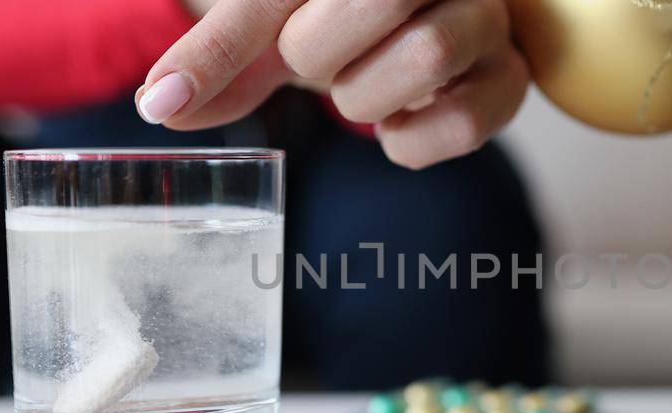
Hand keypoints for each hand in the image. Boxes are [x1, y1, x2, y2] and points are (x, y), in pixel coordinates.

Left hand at [138, 0, 528, 169]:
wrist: (421, 14)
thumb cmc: (340, 12)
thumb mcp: (275, 20)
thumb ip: (223, 58)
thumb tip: (161, 107)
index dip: (219, 48)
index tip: (163, 101)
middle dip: (317, 53)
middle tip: (317, 60)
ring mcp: (486, 14)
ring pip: (428, 53)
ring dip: (366, 96)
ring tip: (360, 89)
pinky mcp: (510, 75)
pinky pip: (470, 118)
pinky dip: (414, 141)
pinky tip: (395, 125)